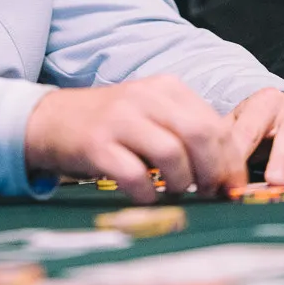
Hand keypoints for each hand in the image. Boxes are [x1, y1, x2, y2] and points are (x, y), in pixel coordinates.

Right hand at [24, 76, 247, 203]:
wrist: (51, 120)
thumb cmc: (110, 125)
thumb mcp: (151, 114)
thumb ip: (185, 131)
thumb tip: (226, 171)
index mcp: (166, 88)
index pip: (215, 124)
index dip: (230, 161)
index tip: (232, 186)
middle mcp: (145, 98)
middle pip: (200, 135)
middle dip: (214, 172)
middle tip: (211, 194)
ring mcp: (120, 120)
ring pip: (172, 155)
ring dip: (182, 183)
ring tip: (176, 193)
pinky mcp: (97, 145)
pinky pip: (136, 176)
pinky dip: (148, 194)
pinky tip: (146, 196)